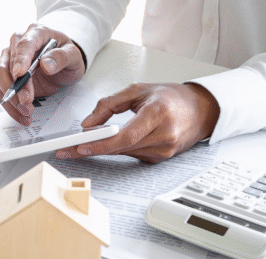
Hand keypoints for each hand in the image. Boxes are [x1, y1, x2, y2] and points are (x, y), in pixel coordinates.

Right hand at [0, 23, 85, 125]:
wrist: (63, 65)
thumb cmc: (66, 56)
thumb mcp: (73, 56)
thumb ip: (63, 57)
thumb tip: (46, 64)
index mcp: (35, 33)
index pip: (23, 45)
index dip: (20, 60)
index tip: (20, 74)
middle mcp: (18, 45)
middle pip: (5, 65)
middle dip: (15, 86)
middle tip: (26, 101)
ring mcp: (10, 60)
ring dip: (11, 98)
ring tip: (27, 111)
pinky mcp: (8, 77)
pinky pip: (2, 92)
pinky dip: (11, 106)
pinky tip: (22, 115)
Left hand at [56, 83, 219, 162]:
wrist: (201, 111)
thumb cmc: (171, 98)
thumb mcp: (138, 90)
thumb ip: (109, 105)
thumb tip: (88, 124)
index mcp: (159, 113)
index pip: (125, 136)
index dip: (101, 144)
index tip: (80, 146)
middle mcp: (164, 135)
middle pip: (120, 148)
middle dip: (91, 149)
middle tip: (66, 150)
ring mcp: (164, 150)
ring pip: (123, 153)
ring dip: (102, 149)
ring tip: (81, 145)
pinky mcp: (160, 159)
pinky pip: (131, 155)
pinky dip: (117, 149)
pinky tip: (109, 143)